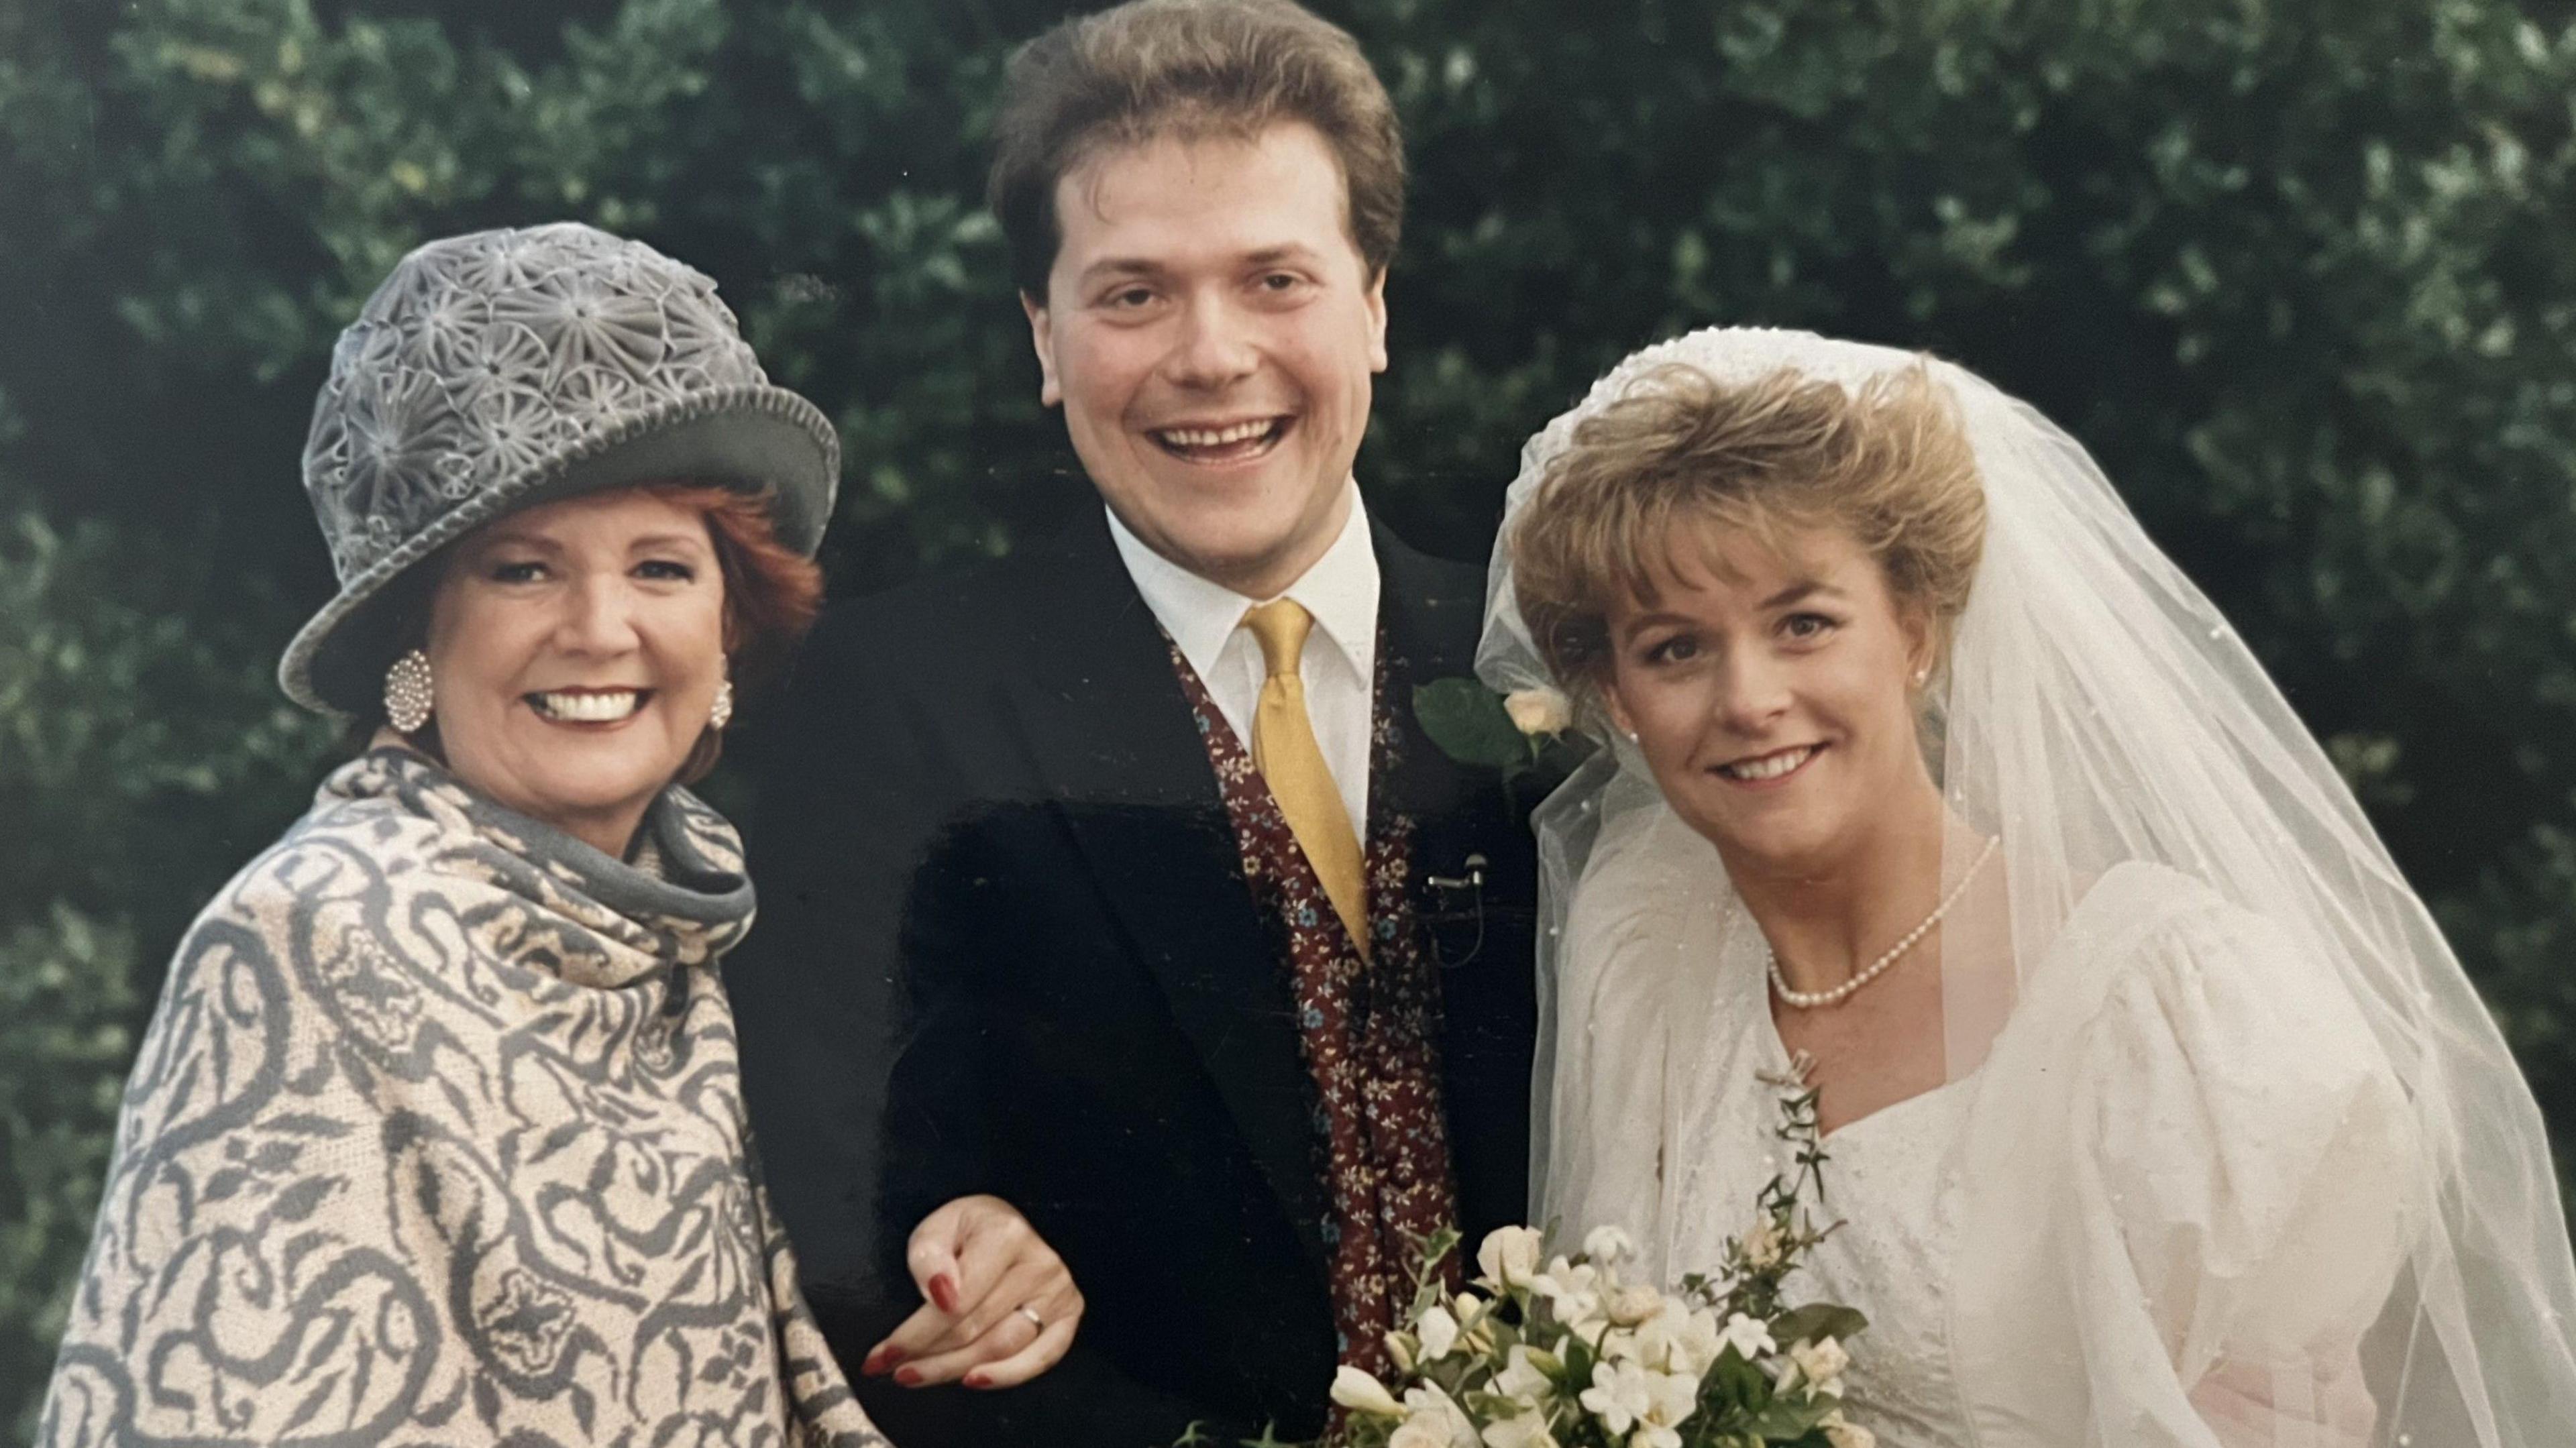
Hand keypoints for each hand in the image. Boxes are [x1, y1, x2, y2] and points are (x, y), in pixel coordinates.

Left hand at [859, 1194, 1083, 1389]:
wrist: (1004, 1226)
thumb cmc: (966, 1230)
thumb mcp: (935, 1229)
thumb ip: (929, 1258)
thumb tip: (940, 1296)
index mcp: (1006, 1235)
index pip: (956, 1303)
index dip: (916, 1335)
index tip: (883, 1354)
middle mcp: (1039, 1264)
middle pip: (975, 1329)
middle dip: (926, 1355)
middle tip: (891, 1369)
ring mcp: (1058, 1292)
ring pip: (1000, 1349)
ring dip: (953, 1369)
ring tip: (914, 1376)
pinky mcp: (1067, 1316)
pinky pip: (1042, 1358)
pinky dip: (1007, 1376)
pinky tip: (972, 1380)